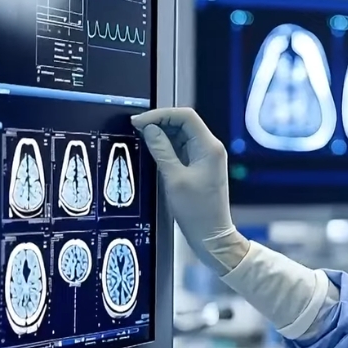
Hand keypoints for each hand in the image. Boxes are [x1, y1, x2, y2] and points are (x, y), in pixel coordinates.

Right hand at [131, 108, 237, 270]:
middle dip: (160, 122)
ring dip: (162, 133)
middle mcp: (211, 148)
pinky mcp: (200, 166)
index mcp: (209, 147)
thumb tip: (149, 129)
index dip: (161, 114)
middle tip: (136, 128)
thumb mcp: (173, 178)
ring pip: (182, 134)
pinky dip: (168, 145)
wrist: (211, 233)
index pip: (186, 116)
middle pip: (184, 122)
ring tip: (141, 137)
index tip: (139, 122)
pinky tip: (153, 149)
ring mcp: (206, 156)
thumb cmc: (196, 210)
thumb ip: (161, 150)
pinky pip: (183, 147)